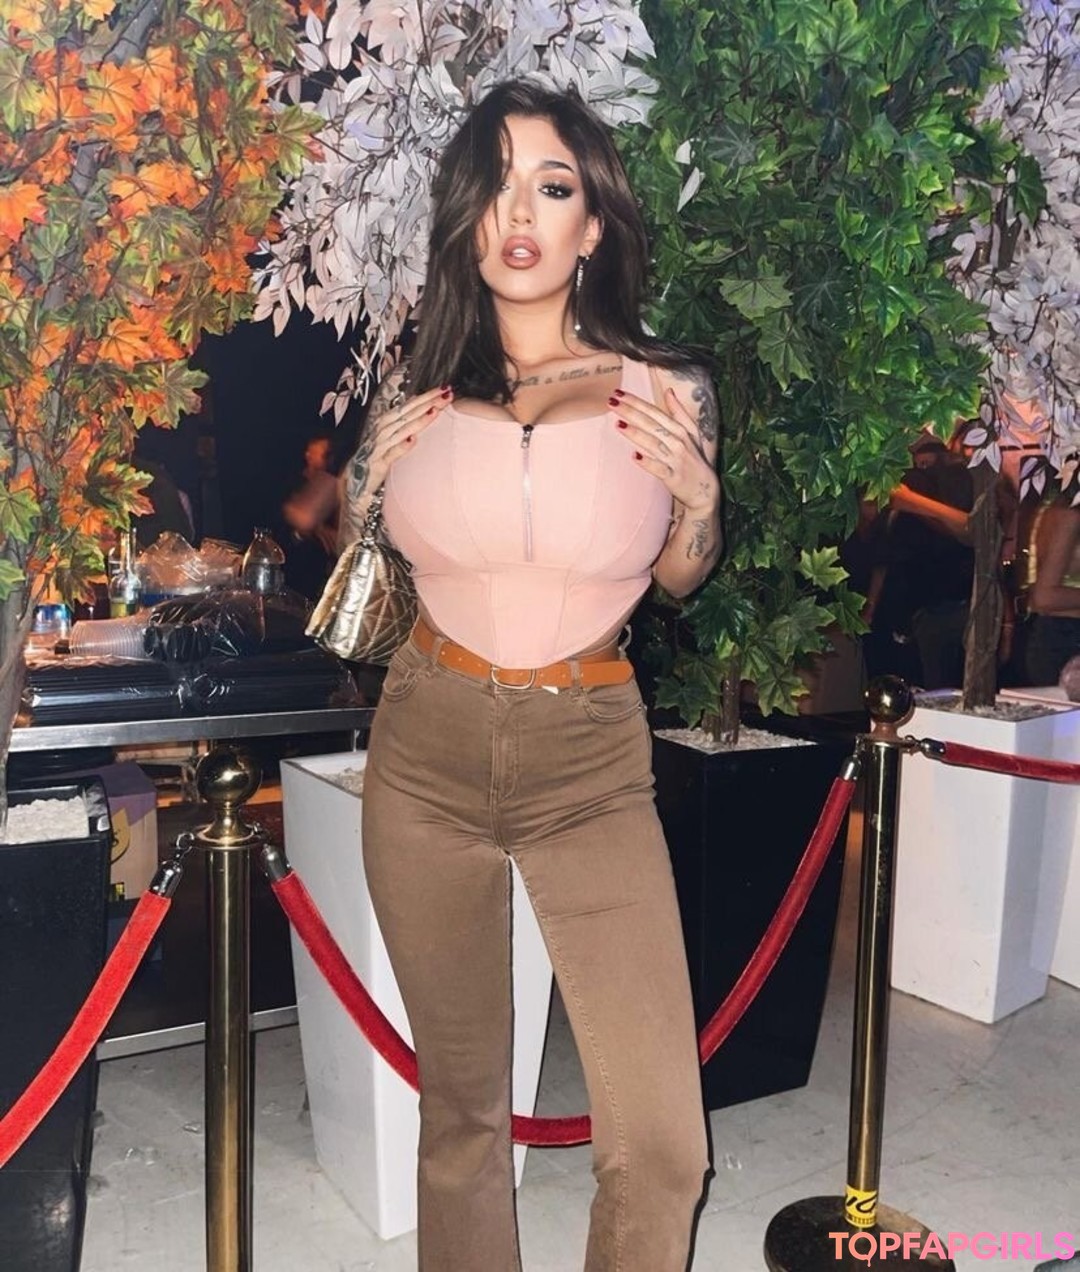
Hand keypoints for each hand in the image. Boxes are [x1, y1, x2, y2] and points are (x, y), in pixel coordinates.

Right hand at [361, 382, 452, 491]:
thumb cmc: (376, 455)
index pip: (411, 405)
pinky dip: (402, 446)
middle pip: (409, 413)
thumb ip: (405, 419)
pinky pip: (392, 453)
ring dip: (419, 420)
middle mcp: (384, 430)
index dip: (427, 397)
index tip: (445, 389)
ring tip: (434, 411)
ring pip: (402, 430)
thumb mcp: (392, 435)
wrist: (356, 478)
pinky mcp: (378, 463)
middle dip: (428, 403)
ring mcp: (381, 445)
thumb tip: (419, 400)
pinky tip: (413, 440)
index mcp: (388, 421)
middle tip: (445, 394)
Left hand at [611, 387, 718, 511]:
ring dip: (636, 434)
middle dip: (631, 412)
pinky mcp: (673, 478)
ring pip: (654, 444)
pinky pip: (659, 469)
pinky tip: (634, 456)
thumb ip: (679, 412)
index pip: (655, 412)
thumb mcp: (692, 433)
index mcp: (681, 430)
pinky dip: (648, 463)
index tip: (619, 393)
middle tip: (612, 402)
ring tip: (618, 424)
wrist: (705, 490)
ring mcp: (676, 460)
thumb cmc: (694, 459)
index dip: (637, 402)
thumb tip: (668, 391)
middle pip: (651, 424)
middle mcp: (678, 443)